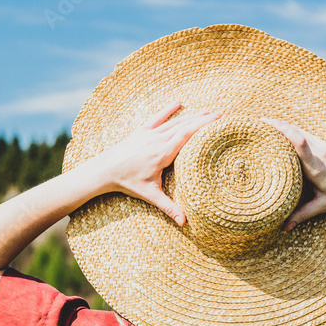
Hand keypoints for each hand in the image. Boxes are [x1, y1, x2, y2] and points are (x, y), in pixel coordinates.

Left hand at [96, 101, 220, 224]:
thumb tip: (184, 223)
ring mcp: (149, 134)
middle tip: (220, 114)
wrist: (105, 170)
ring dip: (191, 115)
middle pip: (184, 126)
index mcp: (162, 154)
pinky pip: (157, 118)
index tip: (217, 120)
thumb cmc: (128, 183)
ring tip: (206, 111)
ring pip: (173, 121)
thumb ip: (169, 208)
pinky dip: (168, 110)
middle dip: (203, 119)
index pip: (187, 135)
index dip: (203, 127)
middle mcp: (157, 140)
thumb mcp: (150, 195)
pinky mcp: (141, 131)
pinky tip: (178, 102)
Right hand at [261, 118, 325, 230]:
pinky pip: (305, 133)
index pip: (301, 144)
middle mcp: (320, 152)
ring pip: (299, 130)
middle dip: (275, 125)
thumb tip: (284, 228)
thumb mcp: (324, 205)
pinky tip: (282, 130)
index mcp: (317, 167)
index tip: (267, 127)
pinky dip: (291, 130)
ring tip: (263, 124)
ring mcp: (323, 146)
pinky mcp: (325, 145)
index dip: (284, 133)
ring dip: (282, 125)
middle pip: (296, 132)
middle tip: (255, 124)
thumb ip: (303, 215)